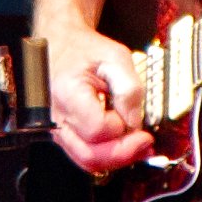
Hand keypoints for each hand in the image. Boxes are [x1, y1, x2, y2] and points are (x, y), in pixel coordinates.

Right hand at [41, 22, 155, 171]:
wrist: (61, 42)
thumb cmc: (83, 48)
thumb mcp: (115, 57)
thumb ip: (129, 89)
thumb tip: (134, 122)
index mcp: (67, 93)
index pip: (98, 129)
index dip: (121, 127)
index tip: (134, 117)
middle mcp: (56, 116)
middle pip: (90, 155)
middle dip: (123, 153)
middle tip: (145, 143)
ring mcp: (56, 127)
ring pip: (86, 160)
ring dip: (115, 158)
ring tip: (137, 146)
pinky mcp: (62, 132)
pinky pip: (83, 153)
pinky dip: (104, 154)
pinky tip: (121, 145)